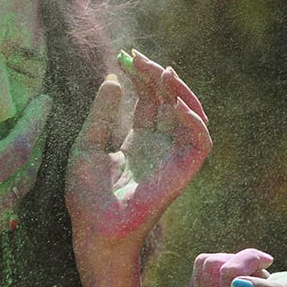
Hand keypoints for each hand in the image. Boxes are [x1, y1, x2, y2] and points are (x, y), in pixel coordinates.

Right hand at [0, 71, 49, 286]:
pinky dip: (7, 198)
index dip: (33, 123)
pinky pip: (2, 221)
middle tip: (41, 122)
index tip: (45, 101)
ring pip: (16, 200)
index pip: (16, 150)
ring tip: (23, 153)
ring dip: (23, 173)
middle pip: (25, 175)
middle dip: (37, 145)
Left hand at [66, 50, 210, 262]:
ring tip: (162, 73)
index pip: (148, 100)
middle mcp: (158, 146)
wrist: (94, 229)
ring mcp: (172, 157)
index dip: (140, 77)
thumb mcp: (87, 144)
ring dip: (181, 92)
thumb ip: (102, 113)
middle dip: (156, 76)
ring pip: (192, 115)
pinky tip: (177, 105)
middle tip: (138, 58)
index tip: (125, 56)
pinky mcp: (182, 172)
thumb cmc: (86, 195)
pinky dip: (195, 121)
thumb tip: (113, 78)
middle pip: (169, 101)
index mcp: (137, 140)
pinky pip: (200, 143)